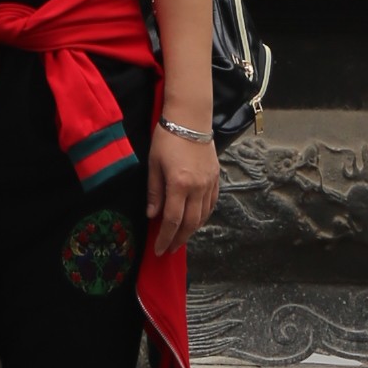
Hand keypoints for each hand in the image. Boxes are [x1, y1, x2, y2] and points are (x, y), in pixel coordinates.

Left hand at [146, 119, 219, 257]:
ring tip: (180, 238)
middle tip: (169, 249)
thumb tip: (153, 215)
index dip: (165, 238)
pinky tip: (196, 220)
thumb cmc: (167, 137)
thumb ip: (154, 191)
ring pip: (203, 216)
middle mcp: (197, 188)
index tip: (159, 250)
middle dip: (179, 240)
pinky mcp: (215, 178)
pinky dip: (203, 217)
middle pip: (190, 223)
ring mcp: (209, 183)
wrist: (190, 118)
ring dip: (191, 231)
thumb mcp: (154, 163)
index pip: (172, 220)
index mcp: (179, 184)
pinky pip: (211, 204)